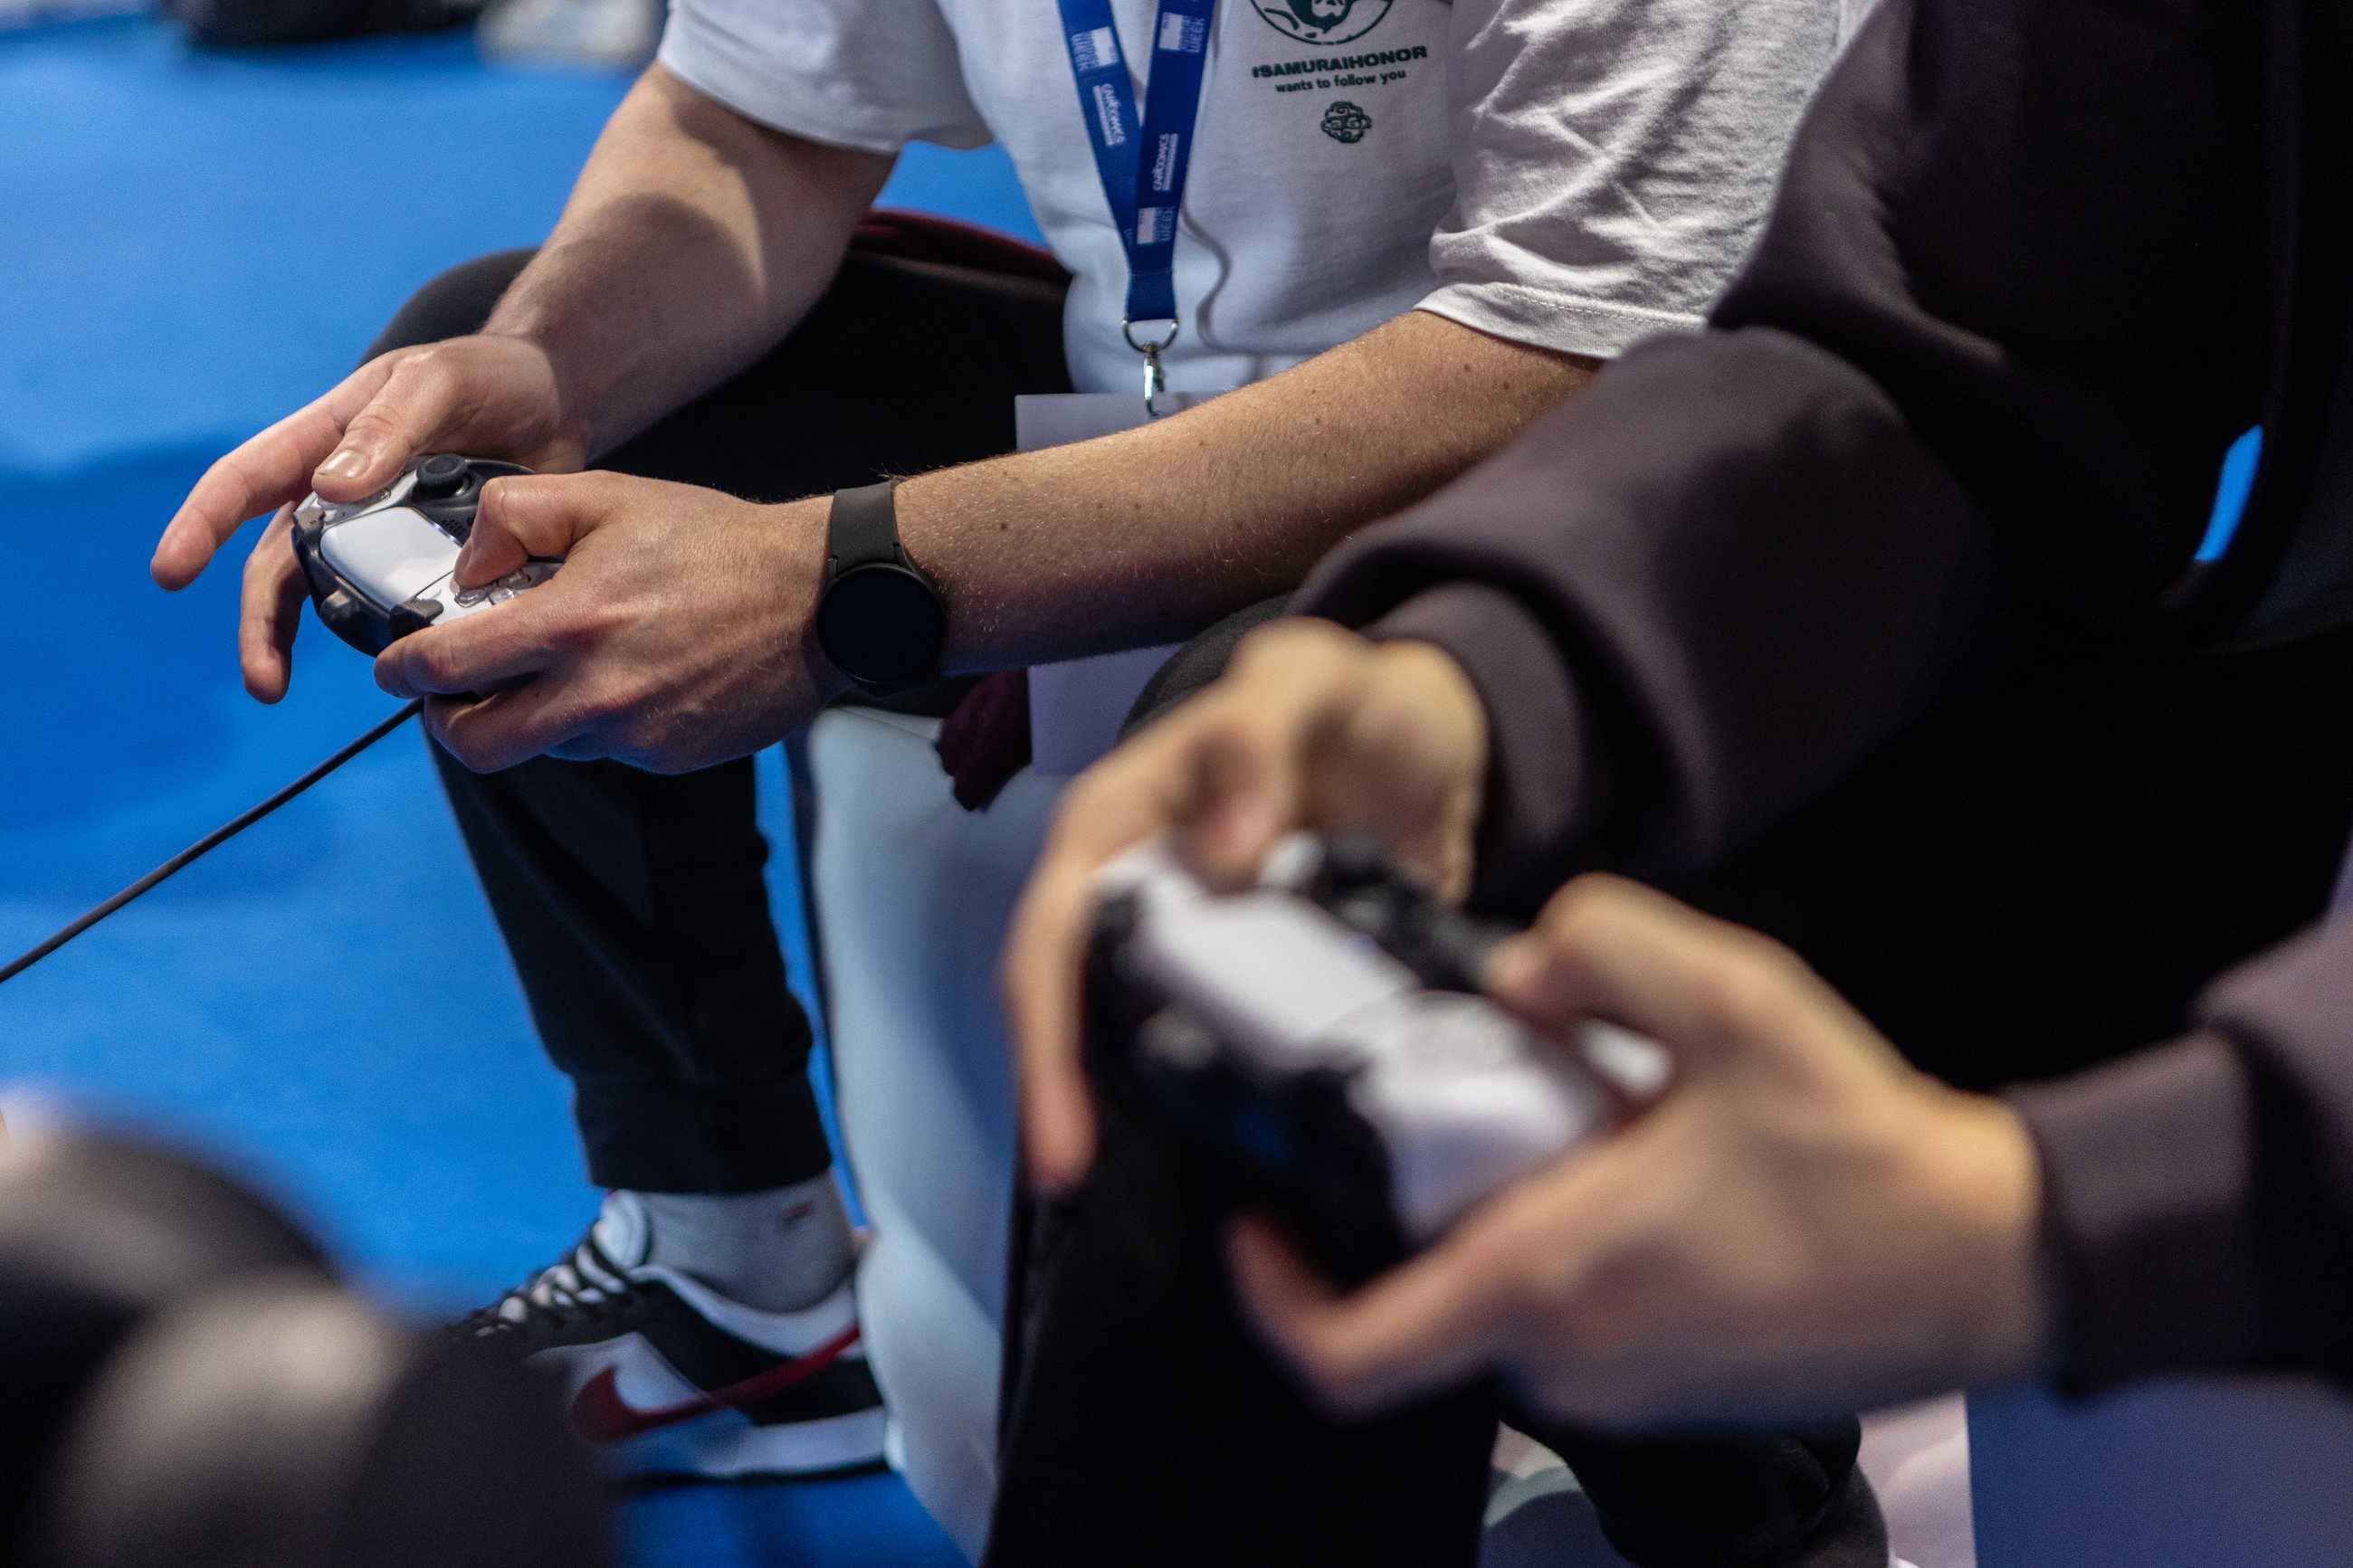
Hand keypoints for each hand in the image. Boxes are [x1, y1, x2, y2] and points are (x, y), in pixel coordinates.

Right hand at [149, 334, 585, 702]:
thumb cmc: (487, 374)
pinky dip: (383, 635)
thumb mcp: (438, 382)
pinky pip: (392, 602)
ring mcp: (378, 531)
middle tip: (262, 679)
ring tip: (279, 687)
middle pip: (277, 562)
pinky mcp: (424, 560)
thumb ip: (388, 427)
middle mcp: (338, 493)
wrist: (557, 399)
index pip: (246, 479)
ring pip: (324, 592)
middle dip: (259, 621)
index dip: (202, 523)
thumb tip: (327, 487)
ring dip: (299, 641)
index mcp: (325, 440)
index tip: (171, 572)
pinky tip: (397, 670)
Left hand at [372, 472, 841, 773]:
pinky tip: (627, 676)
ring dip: (530, 717)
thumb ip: (515, 518)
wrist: (820, 598)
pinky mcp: (672, 756)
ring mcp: (638, 735)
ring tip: (558, 669)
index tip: (394, 667)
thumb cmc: (715, 542)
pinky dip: (596, 722)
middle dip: (448, 723)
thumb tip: (466, 568)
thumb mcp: (606, 496)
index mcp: (570, 625)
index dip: (401, 671)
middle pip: (479, 746)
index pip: (445, 668)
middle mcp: (598, 694)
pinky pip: (606, 751)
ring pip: (544, 749)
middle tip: (451, 695)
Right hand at [1002, 619, 1490, 1192]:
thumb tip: (1222, 856)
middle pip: (1068, 1005)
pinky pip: (1210, 1051)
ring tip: (1140, 1195)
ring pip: (1127, 1038)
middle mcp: (1131, 890)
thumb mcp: (1307, 681)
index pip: (1051, 938)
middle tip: (1081, 1184)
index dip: (1044, 1038)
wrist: (1428, 739)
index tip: (1061, 1141)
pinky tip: (1230, 1160)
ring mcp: (1187, 944)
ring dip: (1127, 1109)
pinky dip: (1211, 1102)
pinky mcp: (1244, 981)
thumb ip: (1260, 737)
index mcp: (1114, 823)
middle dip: (1061, 1096)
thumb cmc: (1349, 700)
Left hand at [1229, 875, 2054, 1428]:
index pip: (1350, 1347)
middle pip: (1433, 1287)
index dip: (1274, 1298)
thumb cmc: (1865, 1153)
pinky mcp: (1673, 1394)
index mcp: (1548, 1279)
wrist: (1989, 1262)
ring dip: (1524, 1214)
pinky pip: (1579, 1320)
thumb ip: (1599, 945)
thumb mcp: (1730, 996)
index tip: (1255, 1232)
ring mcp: (1623, 1390)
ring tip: (1607, 1127)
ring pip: (1510, 1298)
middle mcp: (1569, 1359)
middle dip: (1443, 1195)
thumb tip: (1520, 975)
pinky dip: (1582, 1249)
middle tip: (1495, 1105)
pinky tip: (1658, 1176)